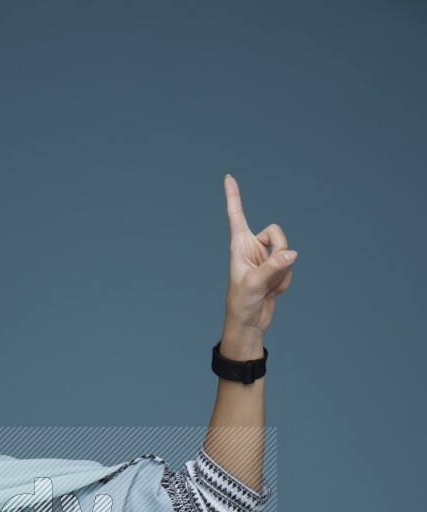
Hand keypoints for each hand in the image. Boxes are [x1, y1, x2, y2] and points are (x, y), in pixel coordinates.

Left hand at [222, 173, 296, 336]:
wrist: (248, 325)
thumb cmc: (241, 305)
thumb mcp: (255, 284)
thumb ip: (273, 267)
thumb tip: (292, 253)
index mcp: (239, 246)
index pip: (236, 216)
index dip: (233, 196)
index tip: (228, 176)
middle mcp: (252, 249)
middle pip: (277, 234)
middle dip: (281, 251)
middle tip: (271, 271)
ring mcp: (264, 260)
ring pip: (286, 253)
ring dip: (282, 273)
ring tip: (267, 288)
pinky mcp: (274, 271)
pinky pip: (289, 269)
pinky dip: (284, 282)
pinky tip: (272, 293)